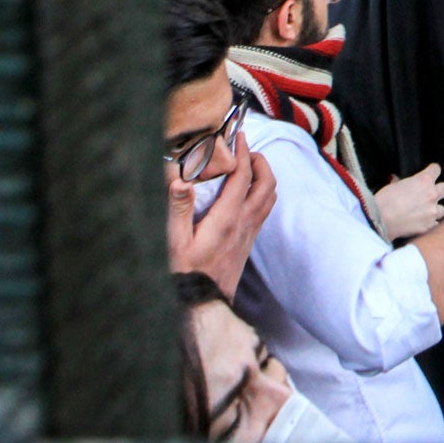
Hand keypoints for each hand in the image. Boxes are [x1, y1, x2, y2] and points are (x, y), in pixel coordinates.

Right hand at [166, 148, 276, 300]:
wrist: (201, 306)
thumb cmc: (183, 274)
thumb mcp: (173, 242)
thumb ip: (177, 210)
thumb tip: (180, 180)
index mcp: (226, 218)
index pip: (243, 177)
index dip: (243, 153)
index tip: (238, 136)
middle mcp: (244, 223)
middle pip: (267, 183)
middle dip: (260, 160)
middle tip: (245, 149)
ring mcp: (249, 233)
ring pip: (270, 197)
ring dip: (264, 176)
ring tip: (247, 166)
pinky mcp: (248, 243)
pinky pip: (264, 211)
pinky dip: (261, 193)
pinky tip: (245, 193)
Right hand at [376, 163, 443, 240]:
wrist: (381, 220)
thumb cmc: (384, 200)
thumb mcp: (393, 184)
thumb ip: (402, 182)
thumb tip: (398, 181)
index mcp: (424, 180)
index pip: (436, 169)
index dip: (433, 171)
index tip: (431, 173)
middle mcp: (432, 194)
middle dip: (438, 190)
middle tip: (429, 194)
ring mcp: (432, 211)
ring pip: (442, 208)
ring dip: (435, 209)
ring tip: (425, 211)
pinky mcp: (429, 226)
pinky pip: (435, 223)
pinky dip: (430, 223)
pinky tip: (422, 222)